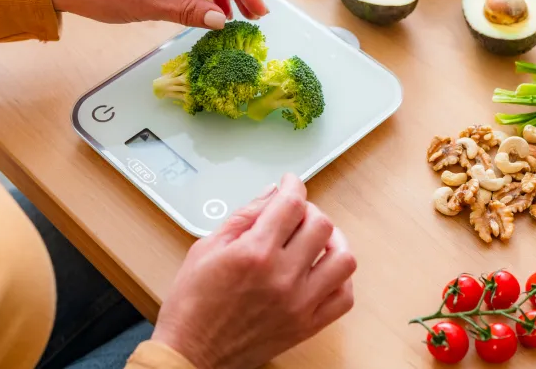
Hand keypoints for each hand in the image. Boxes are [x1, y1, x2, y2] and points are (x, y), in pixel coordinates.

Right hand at [152, 174, 356, 368]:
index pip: (292, 204)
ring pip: (343, 258)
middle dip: (308, 211)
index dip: (293, 185)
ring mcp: (299, 303)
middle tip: (294, 214)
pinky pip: (344, 297)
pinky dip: (340, 279)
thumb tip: (272, 194)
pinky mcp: (306, 326)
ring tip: (315, 240)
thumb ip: (244, 217)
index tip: (290, 184)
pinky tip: (323, 270)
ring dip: (333, 241)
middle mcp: (282, 277)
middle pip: (321, 225)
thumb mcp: (206, 248)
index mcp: (254, 253)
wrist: (191, 353)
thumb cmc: (192, 304)